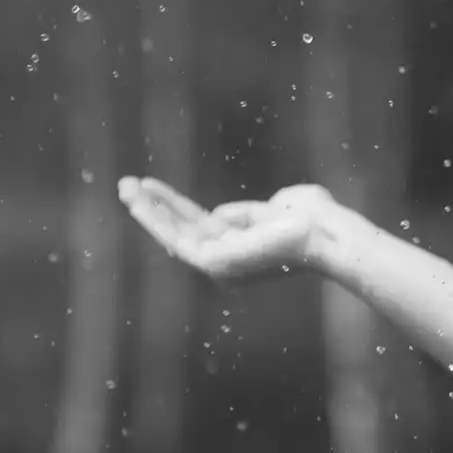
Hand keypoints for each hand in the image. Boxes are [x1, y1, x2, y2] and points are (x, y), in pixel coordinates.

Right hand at [118, 176, 335, 282]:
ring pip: (173, 235)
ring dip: (147, 211)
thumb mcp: (277, 209)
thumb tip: (218, 215)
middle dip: (154, 209)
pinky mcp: (214, 264)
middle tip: (128, 186)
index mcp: (242, 251)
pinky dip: (155, 218)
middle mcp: (228, 263)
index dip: (175, 208)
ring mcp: (220, 267)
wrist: (328, 233)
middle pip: (182, 232)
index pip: (201, 227)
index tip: (153, 188)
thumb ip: (248, 213)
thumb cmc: (314, 220)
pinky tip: (139, 199)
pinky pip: (175, 239)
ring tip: (124, 187)